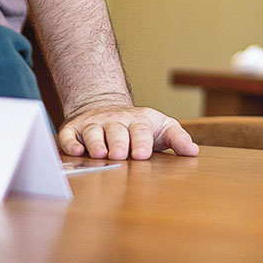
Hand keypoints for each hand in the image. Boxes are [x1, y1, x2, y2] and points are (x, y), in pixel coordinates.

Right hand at [56, 99, 198, 159]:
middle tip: (119, 155)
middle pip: (116, 131)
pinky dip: (70, 143)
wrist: (106, 107)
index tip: (142, 155)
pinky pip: (70, 136)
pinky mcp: (74, 129)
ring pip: (93, 133)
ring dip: (96, 144)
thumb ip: (177, 138)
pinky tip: (75, 152)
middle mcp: (115, 121)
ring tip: (99, 155)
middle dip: (118, 143)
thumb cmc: (138, 125)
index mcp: (138, 121)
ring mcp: (94, 124)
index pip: (141, 130)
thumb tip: (193, 151)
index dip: (141, 142)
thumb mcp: (162, 127)